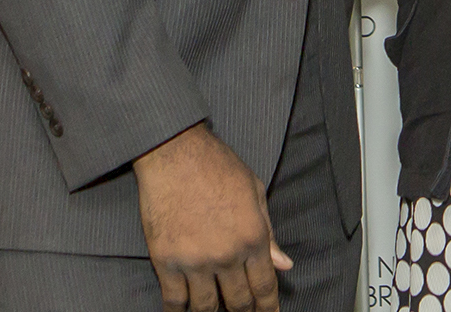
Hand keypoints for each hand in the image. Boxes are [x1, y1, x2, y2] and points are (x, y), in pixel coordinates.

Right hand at [134, 123, 292, 311]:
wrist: (175, 153)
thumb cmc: (217, 165)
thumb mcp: (254, 192)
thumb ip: (269, 232)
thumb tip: (284, 264)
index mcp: (253, 236)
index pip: (265, 286)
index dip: (269, 308)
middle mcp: (227, 254)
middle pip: (239, 302)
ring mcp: (195, 261)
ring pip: (206, 307)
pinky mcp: (166, 261)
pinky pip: (174, 300)